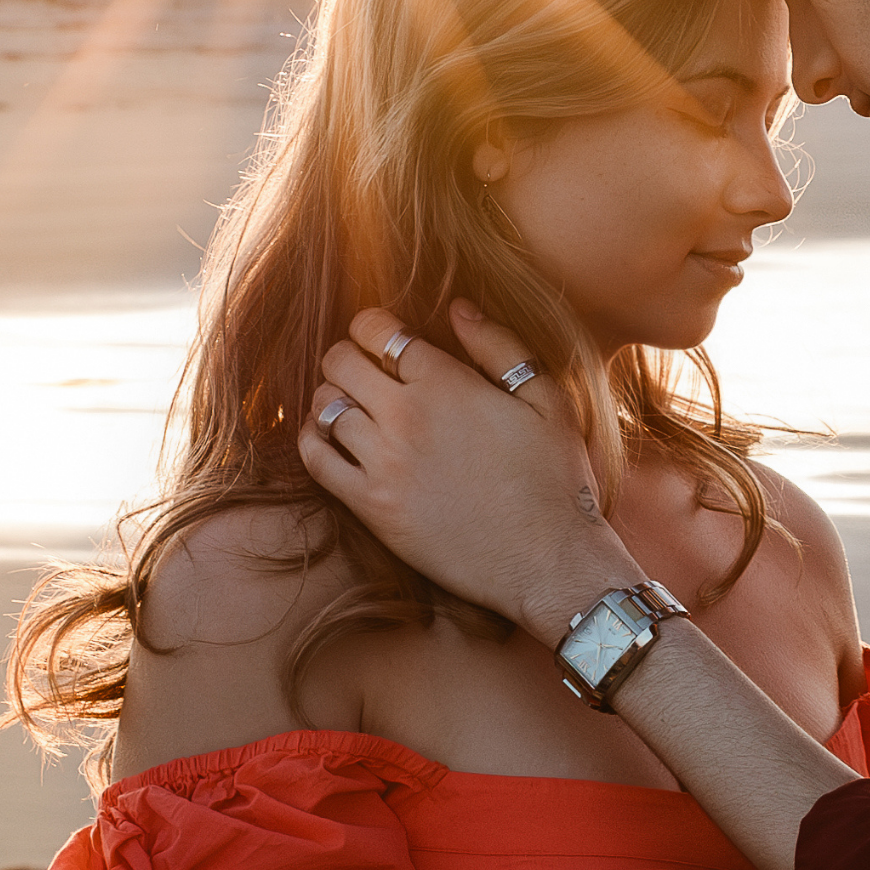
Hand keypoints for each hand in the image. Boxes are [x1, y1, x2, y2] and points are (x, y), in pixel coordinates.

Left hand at [299, 305, 635, 641]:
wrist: (549, 561)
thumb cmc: (556, 481)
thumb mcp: (548, 400)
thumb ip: (500, 347)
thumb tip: (458, 308)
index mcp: (446, 382)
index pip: (379, 330)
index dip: (374, 326)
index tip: (384, 338)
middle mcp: (406, 415)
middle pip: (340, 361)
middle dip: (348, 356)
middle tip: (365, 371)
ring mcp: (384, 462)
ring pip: (324, 406)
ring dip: (333, 397)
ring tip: (354, 406)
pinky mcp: (372, 506)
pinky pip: (315, 460)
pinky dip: (313, 440)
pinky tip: (331, 439)